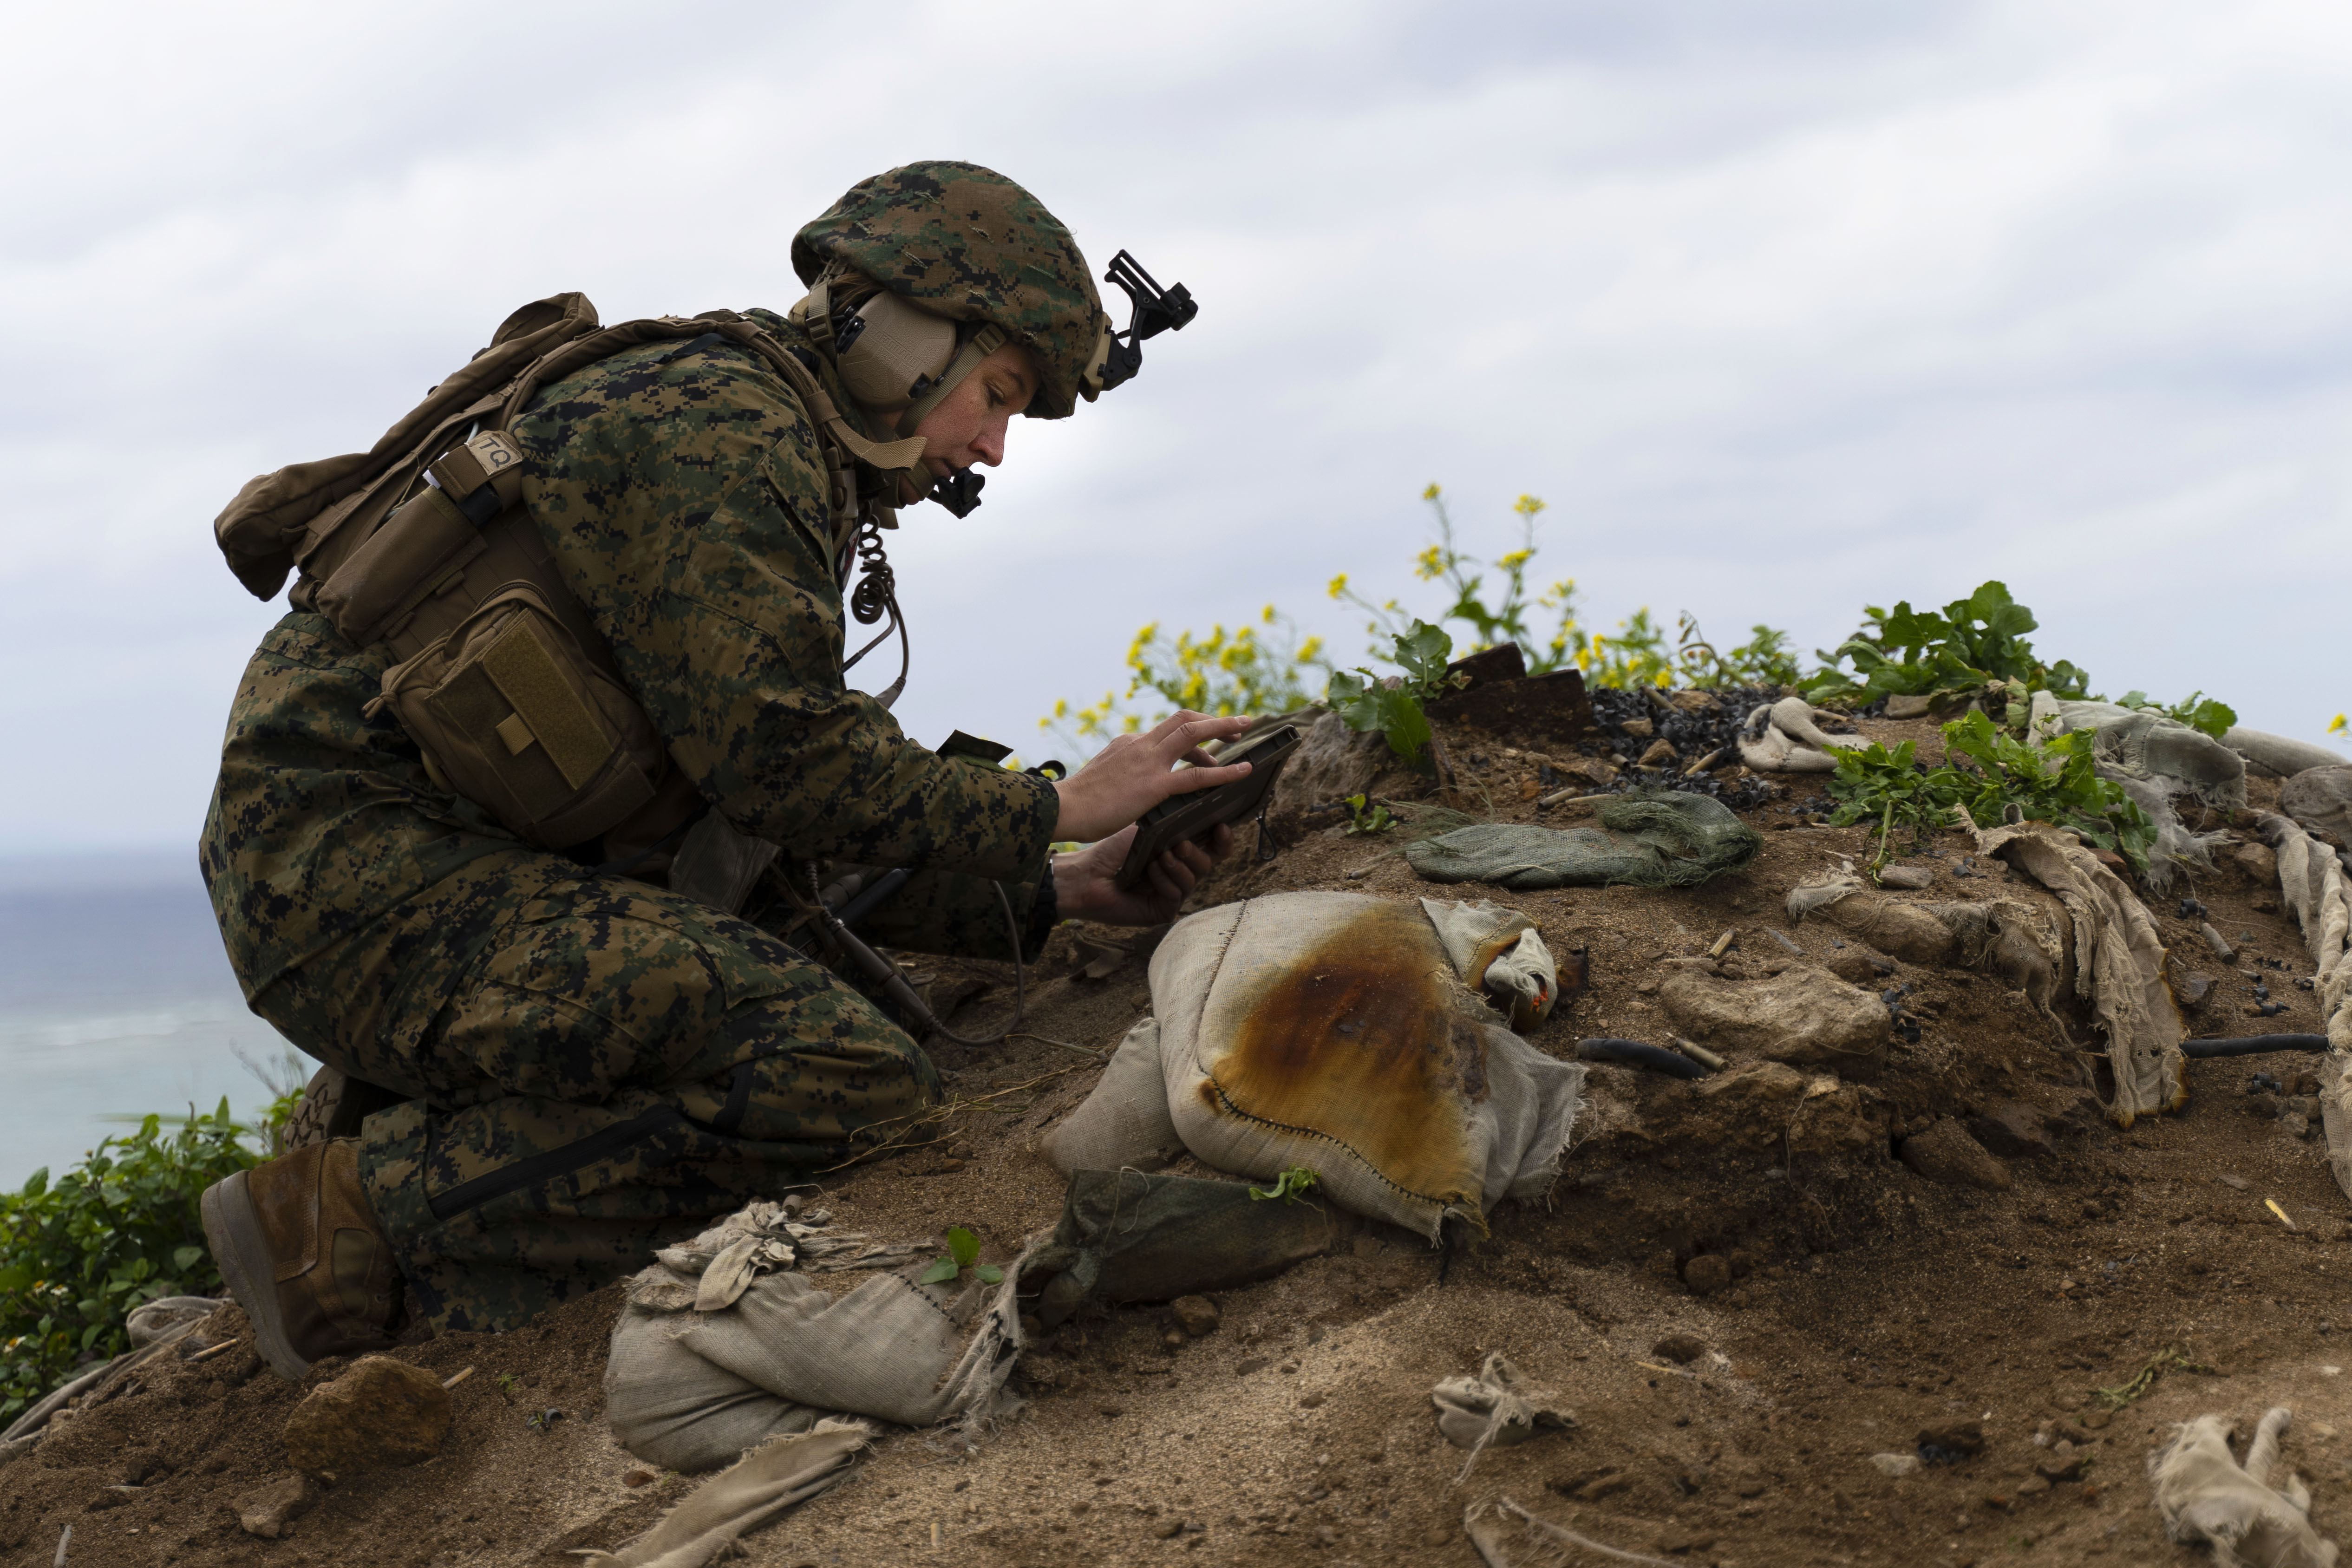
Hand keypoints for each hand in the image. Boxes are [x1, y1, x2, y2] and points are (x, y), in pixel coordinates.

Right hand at [1050, 711, 1258, 844]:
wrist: (1062, 809)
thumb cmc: (1080, 802)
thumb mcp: (1105, 776)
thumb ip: (1125, 772)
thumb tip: (1137, 782)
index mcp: (1129, 743)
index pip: (1166, 730)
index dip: (1193, 730)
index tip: (1207, 740)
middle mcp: (1140, 745)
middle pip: (1184, 719)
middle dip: (1213, 719)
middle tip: (1238, 724)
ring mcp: (1148, 762)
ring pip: (1192, 734)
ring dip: (1222, 727)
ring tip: (1244, 731)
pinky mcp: (1153, 785)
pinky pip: (1195, 775)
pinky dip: (1223, 771)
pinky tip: (1242, 771)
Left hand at [1054, 822, 1235, 926]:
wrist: (1088, 873)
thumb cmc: (1114, 850)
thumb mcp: (1149, 829)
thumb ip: (1176, 821)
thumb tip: (1202, 804)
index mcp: (1181, 852)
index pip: (1213, 846)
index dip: (1222, 838)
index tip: (1222, 826)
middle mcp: (1180, 872)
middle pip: (1209, 863)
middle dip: (1197, 851)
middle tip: (1181, 843)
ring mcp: (1173, 892)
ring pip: (1195, 878)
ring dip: (1179, 865)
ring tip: (1161, 856)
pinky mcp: (1163, 910)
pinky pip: (1177, 894)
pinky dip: (1164, 880)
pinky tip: (1150, 872)